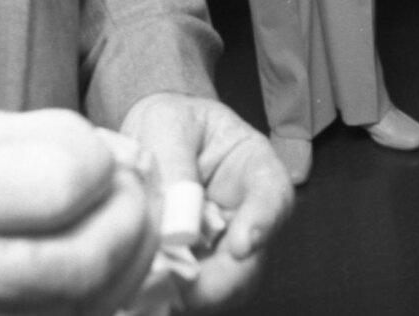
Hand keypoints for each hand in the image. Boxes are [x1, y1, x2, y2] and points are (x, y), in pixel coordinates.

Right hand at [0, 109, 158, 315]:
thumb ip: (52, 137)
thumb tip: (130, 157)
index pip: (66, 183)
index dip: (102, 163)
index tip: (103, 156)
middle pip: (88, 261)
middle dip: (133, 216)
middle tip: (137, 187)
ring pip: (88, 307)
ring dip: (129, 257)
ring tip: (127, 219)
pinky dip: (99, 295)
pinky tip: (99, 261)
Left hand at [120, 93, 293, 310]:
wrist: (149, 139)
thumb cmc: (167, 121)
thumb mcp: (167, 124)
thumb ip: (175, 162)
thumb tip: (175, 221)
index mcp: (253, 165)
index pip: (274, 194)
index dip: (264, 222)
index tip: (242, 245)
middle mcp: (245, 212)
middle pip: (254, 258)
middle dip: (224, 279)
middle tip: (188, 287)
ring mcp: (221, 246)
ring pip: (224, 287)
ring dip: (194, 294)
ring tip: (156, 286)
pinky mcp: (194, 269)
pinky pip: (190, 294)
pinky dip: (169, 297)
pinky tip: (145, 288)